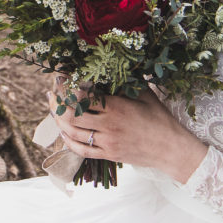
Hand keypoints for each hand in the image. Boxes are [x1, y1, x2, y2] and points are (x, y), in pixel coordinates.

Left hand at [47, 85, 207, 183]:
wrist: (171, 148)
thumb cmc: (160, 118)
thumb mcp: (144, 94)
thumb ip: (125, 82)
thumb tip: (110, 67)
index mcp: (116, 107)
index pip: (83, 97)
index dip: (68, 88)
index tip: (61, 80)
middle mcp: (108, 126)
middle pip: (72, 115)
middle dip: (57, 104)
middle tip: (51, 95)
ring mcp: (107, 143)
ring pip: (73, 133)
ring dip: (59, 122)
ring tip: (54, 111)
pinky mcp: (109, 155)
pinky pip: (82, 151)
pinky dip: (69, 142)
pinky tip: (64, 133)